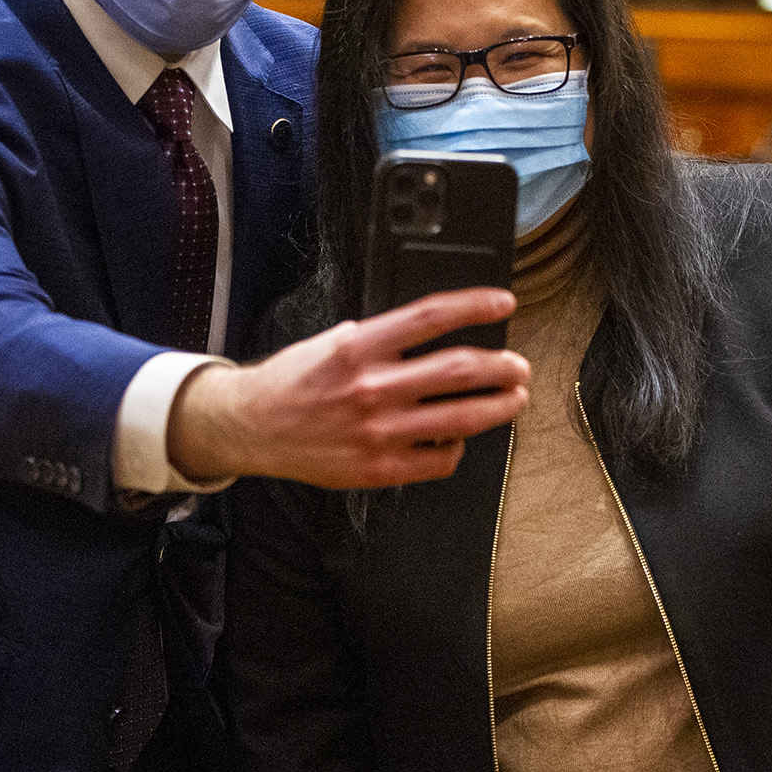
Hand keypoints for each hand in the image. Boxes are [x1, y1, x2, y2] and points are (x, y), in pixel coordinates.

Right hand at [167, 288, 529, 487]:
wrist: (251, 427)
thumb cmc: (294, 381)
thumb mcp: (333, 340)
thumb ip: (382, 338)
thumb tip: (438, 333)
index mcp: (358, 346)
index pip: (432, 317)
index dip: (476, 306)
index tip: (504, 302)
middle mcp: (371, 387)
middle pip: (458, 370)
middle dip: (502, 366)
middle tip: (520, 365)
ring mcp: (378, 432)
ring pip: (460, 418)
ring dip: (498, 407)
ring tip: (514, 398)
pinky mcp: (379, 469)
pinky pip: (439, 460)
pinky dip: (458, 448)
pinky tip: (459, 438)